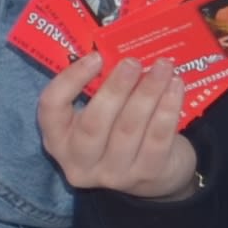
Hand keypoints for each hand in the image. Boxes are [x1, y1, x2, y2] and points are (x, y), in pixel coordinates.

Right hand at [38, 54, 200, 198]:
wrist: (156, 176)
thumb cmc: (119, 132)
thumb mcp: (100, 116)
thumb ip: (99, 91)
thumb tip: (116, 52)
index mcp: (58, 141)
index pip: (51, 108)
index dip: (70, 80)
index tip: (96, 57)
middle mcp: (78, 163)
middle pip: (93, 124)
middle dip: (115, 89)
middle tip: (133, 62)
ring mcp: (113, 174)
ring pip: (129, 129)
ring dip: (148, 92)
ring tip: (163, 67)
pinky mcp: (146, 174)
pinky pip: (157, 138)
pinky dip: (168, 109)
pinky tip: (176, 87)